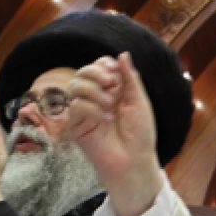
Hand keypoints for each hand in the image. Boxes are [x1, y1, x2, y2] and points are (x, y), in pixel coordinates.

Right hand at [67, 53, 163, 215]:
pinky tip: (105, 119)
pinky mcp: (77, 125)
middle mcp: (96, 97)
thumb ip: (129, 78)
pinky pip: (76, 107)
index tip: (114, 71)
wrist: (134, 161)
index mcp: (113, 90)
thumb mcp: (139, 102)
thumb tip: (122, 54)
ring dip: (92, 89)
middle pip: (83, 72)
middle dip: (94, 72)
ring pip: (75, 86)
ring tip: (109, 103)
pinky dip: (91, 108)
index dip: (104, 64)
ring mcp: (85, 111)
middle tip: (109, 82)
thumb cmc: (140, 134)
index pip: (99, 66)